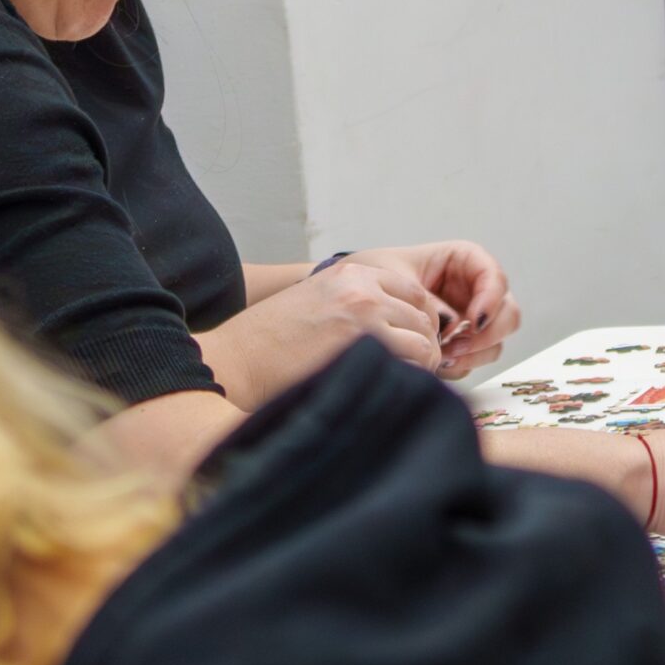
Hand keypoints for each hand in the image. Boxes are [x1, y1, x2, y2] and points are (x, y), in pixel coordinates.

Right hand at [200, 260, 444, 406]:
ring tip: (405, 383)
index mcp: (352, 273)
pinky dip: (412, 381)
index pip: (415, 292)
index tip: (416, 342)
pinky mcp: (363, 348)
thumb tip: (400, 331)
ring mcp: (365, 316)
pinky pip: (412, 367)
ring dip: (422, 366)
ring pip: (424, 343)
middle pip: (425, 316)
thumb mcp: (318, 302)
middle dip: (425, 344)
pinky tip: (395, 392)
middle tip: (415, 369)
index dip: (421, 321)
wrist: (239, 360)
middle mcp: (363, 289)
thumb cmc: (271, 340)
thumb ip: (358, 306)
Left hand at [347, 241, 522, 377]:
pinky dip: (462, 364)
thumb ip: (426, 300)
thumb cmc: (373, 275)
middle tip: (457, 344)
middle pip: (507, 312)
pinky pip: (476, 359)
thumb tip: (450, 326)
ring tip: (443, 356)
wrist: (351, 300)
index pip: (493, 275)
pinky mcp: (461, 344)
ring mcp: (470, 320)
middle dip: (488, 332)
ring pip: (497, 340)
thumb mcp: (395, 278)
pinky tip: (438, 364)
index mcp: (462, 261)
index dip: (492, 297)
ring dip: (475, 352)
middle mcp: (473, 290)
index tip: (474, 319)